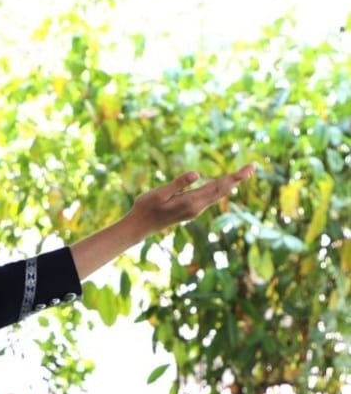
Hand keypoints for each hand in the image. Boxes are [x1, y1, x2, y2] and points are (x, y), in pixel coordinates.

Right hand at [71, 164, 254, 280]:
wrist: (140, 226)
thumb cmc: (146, 207)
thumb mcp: (159, 193)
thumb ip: (178, 184)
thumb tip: (197, 173)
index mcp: (191, 202)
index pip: (218, 187)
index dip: (234, 177)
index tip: (249, 168)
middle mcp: (197, 207)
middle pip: (222, 191)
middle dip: (237, 179)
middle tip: (252, 167)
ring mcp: (195, 210)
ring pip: (217, 195)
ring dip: (231, 184)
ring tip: (243, 174)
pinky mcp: (191, 210)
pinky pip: (210, 198)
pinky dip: (220, 189)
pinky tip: (225, 185)